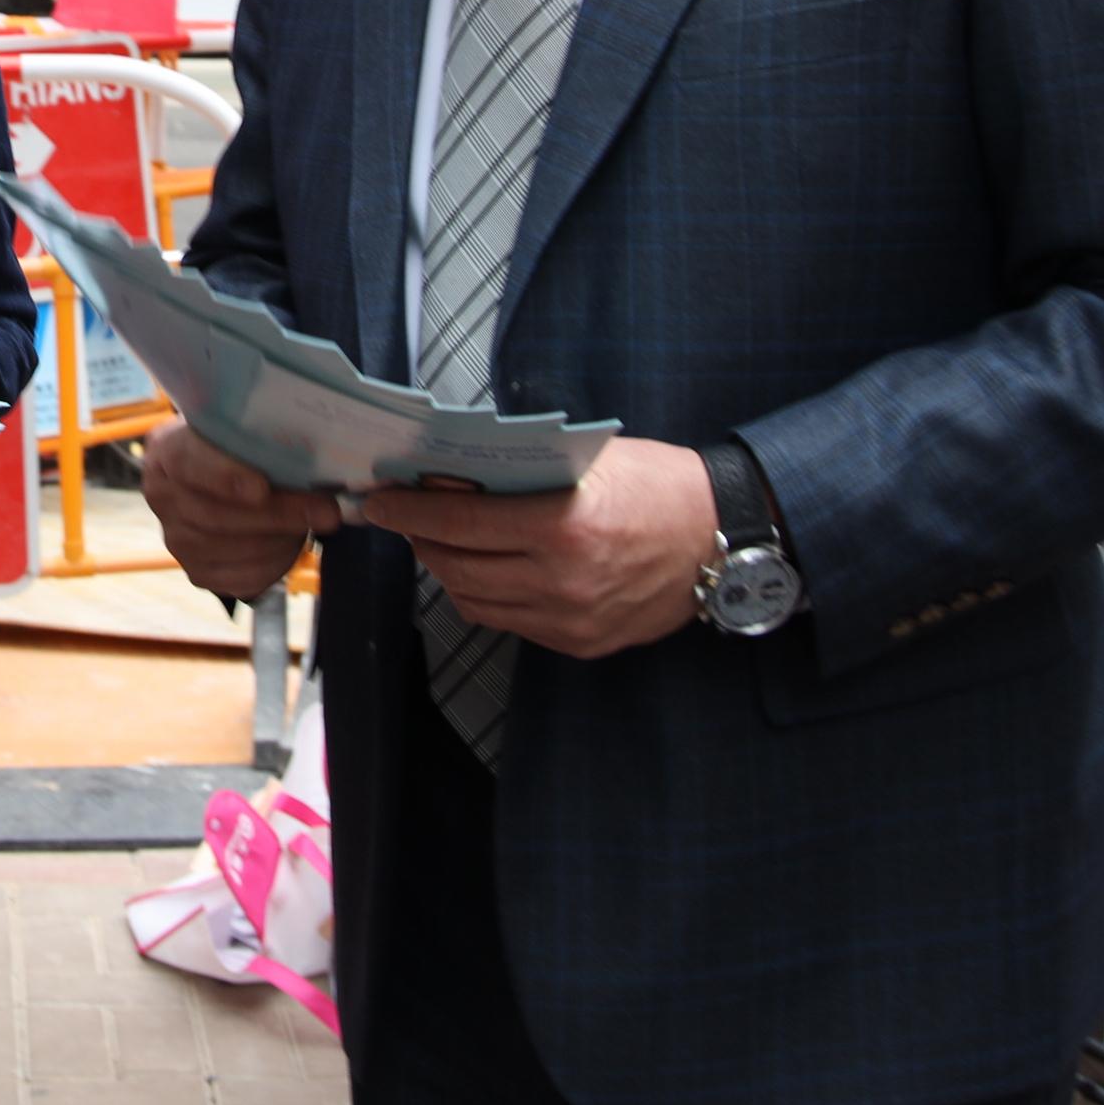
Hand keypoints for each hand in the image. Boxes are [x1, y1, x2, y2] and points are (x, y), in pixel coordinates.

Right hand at [141, 422, 333, 599]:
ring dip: (282, 538)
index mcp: (166, 451)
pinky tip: (292, 543)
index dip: (224, 477)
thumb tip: (316, 460)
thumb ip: (262, 437)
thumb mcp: (241, 428)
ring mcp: (176, 539)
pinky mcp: (198, 572)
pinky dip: (277, 563)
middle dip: (278, 515)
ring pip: (234, 550)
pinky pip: (242, 577)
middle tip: (326, 511)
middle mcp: (162, 497)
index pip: (188, 463)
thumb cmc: (236, 447)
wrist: (220, 479)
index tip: (261, 488)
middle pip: (217, 516)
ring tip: (314, 522)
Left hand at [361, 437, 719, 660]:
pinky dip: (486, 595)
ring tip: (442, 542)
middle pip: (458, 567)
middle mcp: (564, 582)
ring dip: (448, 570)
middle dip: (422, 541)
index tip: (381, 503)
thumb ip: (519, 472)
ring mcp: (572, 620)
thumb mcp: (587, 460)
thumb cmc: (657, 485)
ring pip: (476, 601)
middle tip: (406, 518)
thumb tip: (448, 476)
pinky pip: (510, 623)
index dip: (410, 513)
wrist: (723, 537)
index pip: (460, 525)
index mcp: (564, 527)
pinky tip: (485, 569)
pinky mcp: (581, 644)